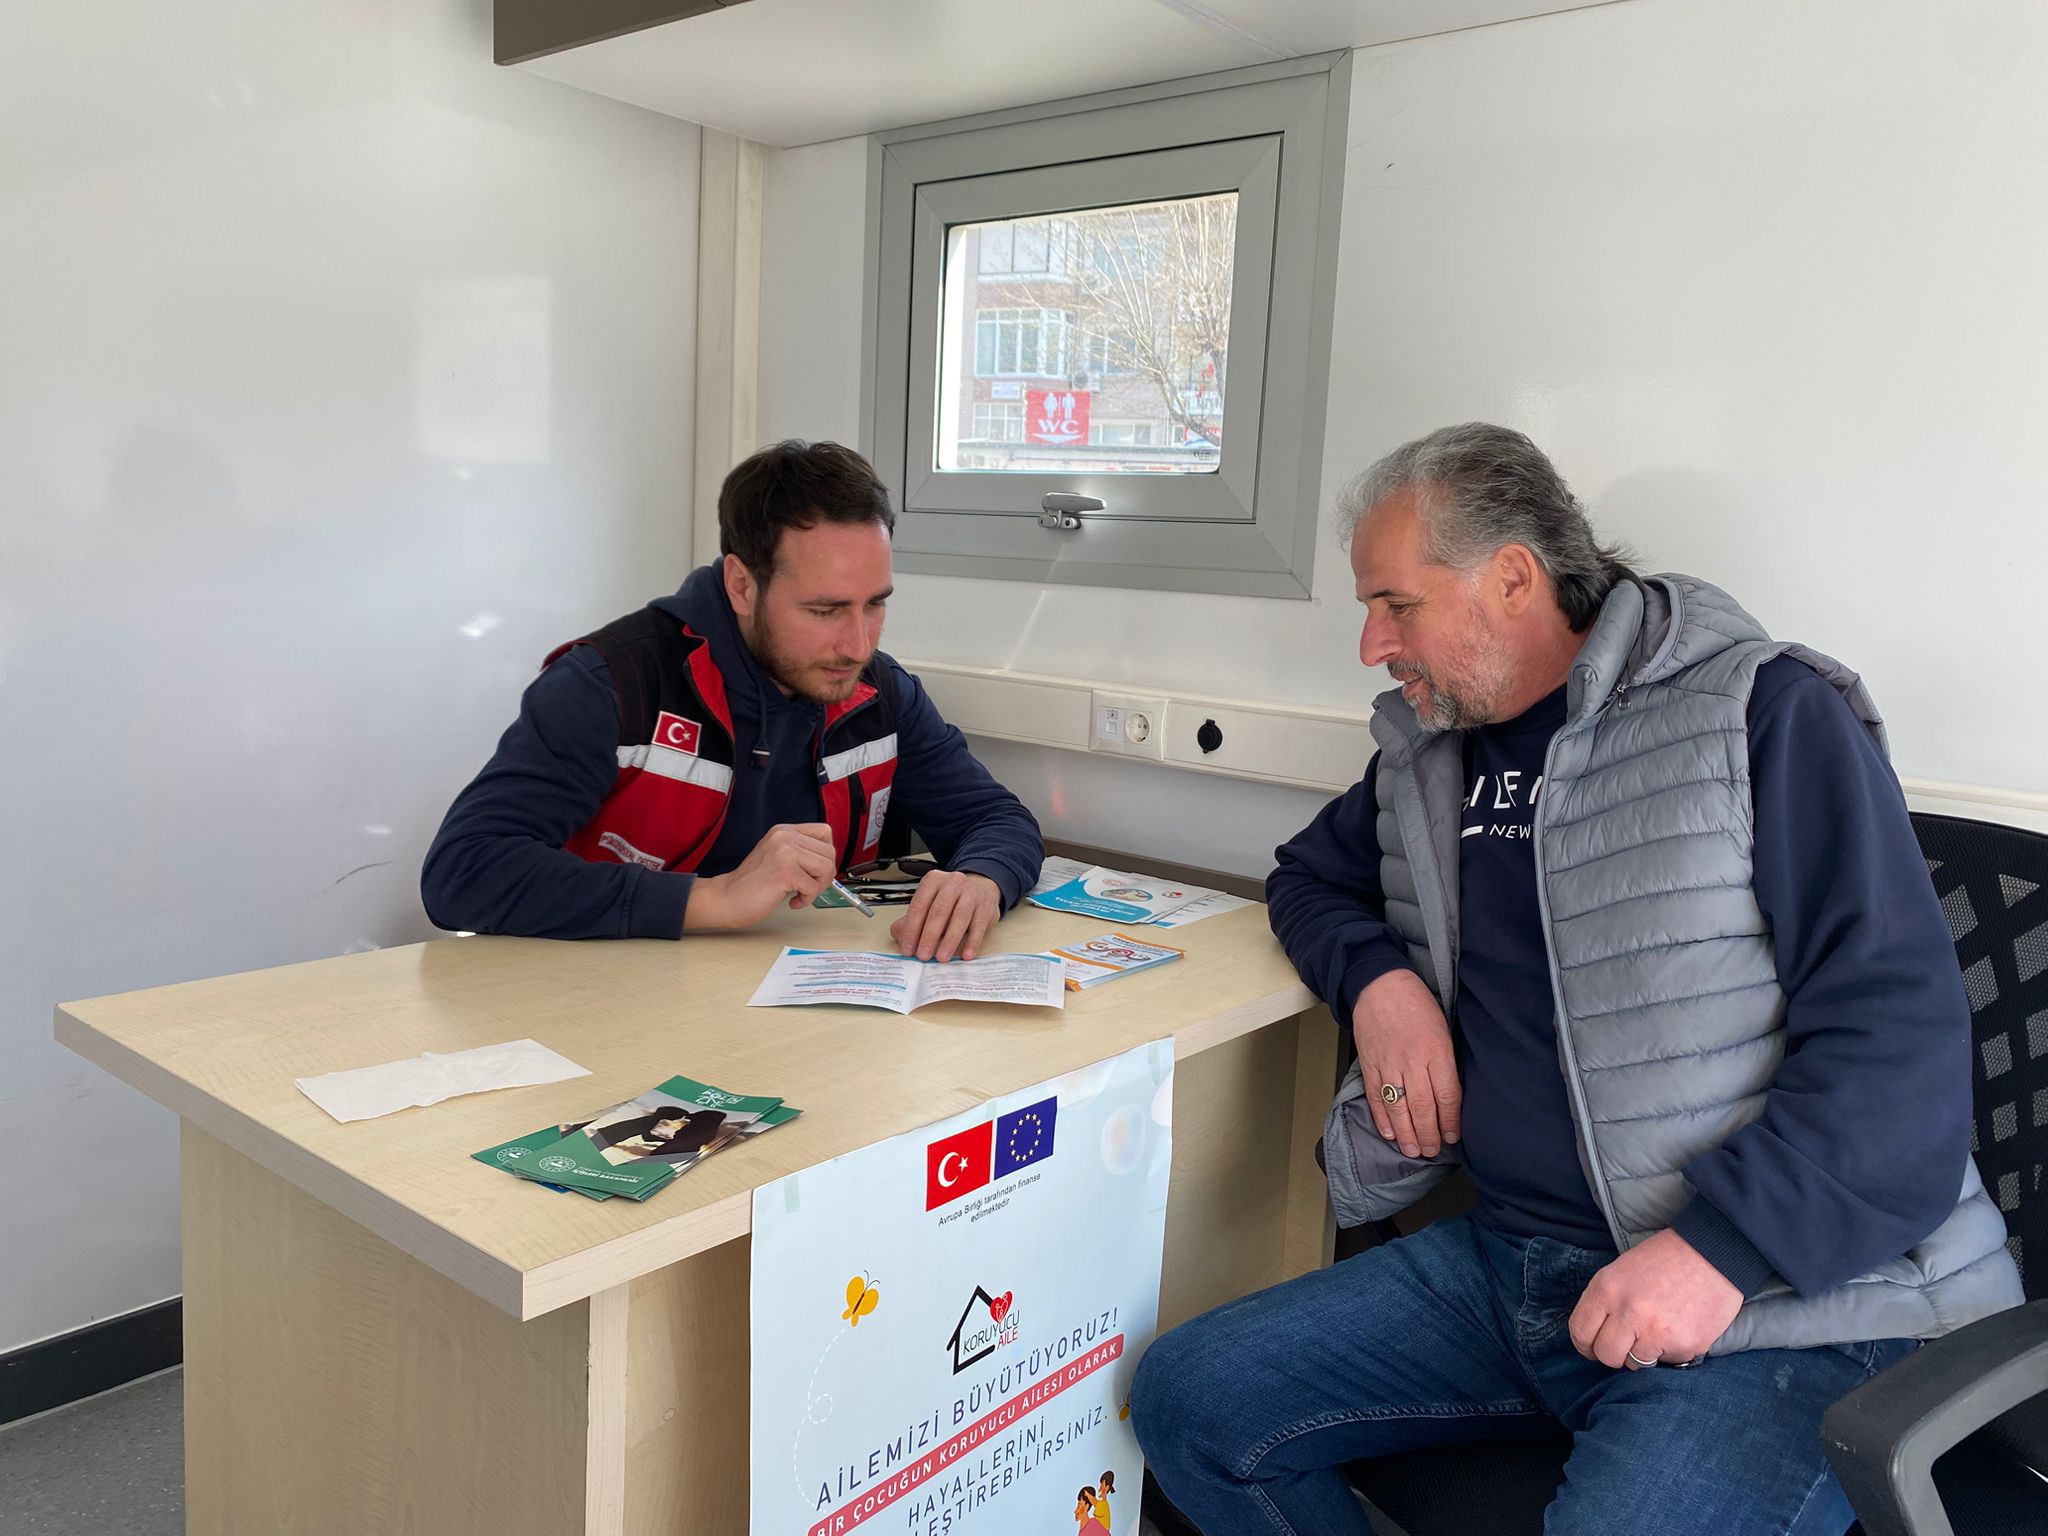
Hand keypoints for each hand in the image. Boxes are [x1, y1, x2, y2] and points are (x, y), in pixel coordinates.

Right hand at [684, 823, 835, 930]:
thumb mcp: (777, 856)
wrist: (726, 898)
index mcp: (783, 831)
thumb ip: (801, 852)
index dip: (826, 854)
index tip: (815, 870)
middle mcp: (784, 836)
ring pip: (826, 868)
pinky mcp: (784, 871)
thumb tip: (830, 861)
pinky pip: (813, 887)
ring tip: (800, 893)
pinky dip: (806, 900)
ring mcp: (784, 852)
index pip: (825, 833)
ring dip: (818, 887)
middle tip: (808, 887)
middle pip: (830, 852)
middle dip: (825, 875)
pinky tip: (792, 901)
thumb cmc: (751, 884)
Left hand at [890, 871, 1001, 961]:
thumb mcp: (930, 903)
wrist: (980, 890)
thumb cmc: (950, 901)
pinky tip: (966, 954)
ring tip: (942, 957)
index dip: (911, 930)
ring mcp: (971, 893)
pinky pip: (979, 926)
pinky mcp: (986, 906)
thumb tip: (902, 938)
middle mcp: (952, 883)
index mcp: (933, 880)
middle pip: (939, 911)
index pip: (919, 906)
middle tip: (923, 955)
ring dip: (949, 940)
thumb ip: (913, 919)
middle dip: (929, 936)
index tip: (908, 949)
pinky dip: (972, 942)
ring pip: (959, 917)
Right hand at [1353, 968, 1460, 1157]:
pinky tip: (1389, 1133)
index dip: (1451, 1121)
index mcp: (1436, 1050)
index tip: (1453, 1136)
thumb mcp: (1443, 1029)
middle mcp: (1412, 1060)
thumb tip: (1451, 1096)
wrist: (1380, 985)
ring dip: (1406, 1134)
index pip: (1447, 1095)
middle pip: (1423, 1107)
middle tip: (1432, 1151)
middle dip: (1429, 1135)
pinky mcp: (1369, 1064)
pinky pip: (1376, 1097)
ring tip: (1412, 1150)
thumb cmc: (1417, 1004)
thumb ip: (1446, 1061)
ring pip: (1399, 1108)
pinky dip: (1382, 1118)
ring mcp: (1388, 1064)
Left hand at [1568, 1228, 1742, 1368]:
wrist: (1713, 1254)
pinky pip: (1667, 1362)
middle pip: (1606, 1355)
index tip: (1594, 1346)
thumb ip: (1605, 1302)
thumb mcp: (1621, 1270)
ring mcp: (1657, 1332)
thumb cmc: (1664, 1260)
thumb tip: (1594, 1336)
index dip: (1585, 1344)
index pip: (1580, 1332)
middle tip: (1626, 1343)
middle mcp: (1629, 1312)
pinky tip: (1678, 1328)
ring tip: (1656, 1330)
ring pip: (1635, 1364)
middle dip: (1613, 1354)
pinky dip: (1669, 1351)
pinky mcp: (1684, 1346)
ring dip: (1642, 1353)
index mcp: (1607, 1289)